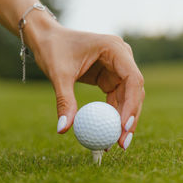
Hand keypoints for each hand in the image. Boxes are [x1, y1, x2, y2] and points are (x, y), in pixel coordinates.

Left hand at [24, 13, 144, 149]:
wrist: (47, 38)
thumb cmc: (53, 48)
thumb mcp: (58, 74)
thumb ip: (64, 100)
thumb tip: (64, 129)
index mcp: (115, 49)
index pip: (133, 79)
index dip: (132, 104)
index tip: (123, 126)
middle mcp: (122, 58)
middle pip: (135, 91)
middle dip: (130, 118)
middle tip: (122, 142)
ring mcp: (118, 68)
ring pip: (128, 98)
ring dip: (123, 120)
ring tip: (115, 143)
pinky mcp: (111, 77)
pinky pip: (117, 99)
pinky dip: (113, 115)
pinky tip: (107, 132)